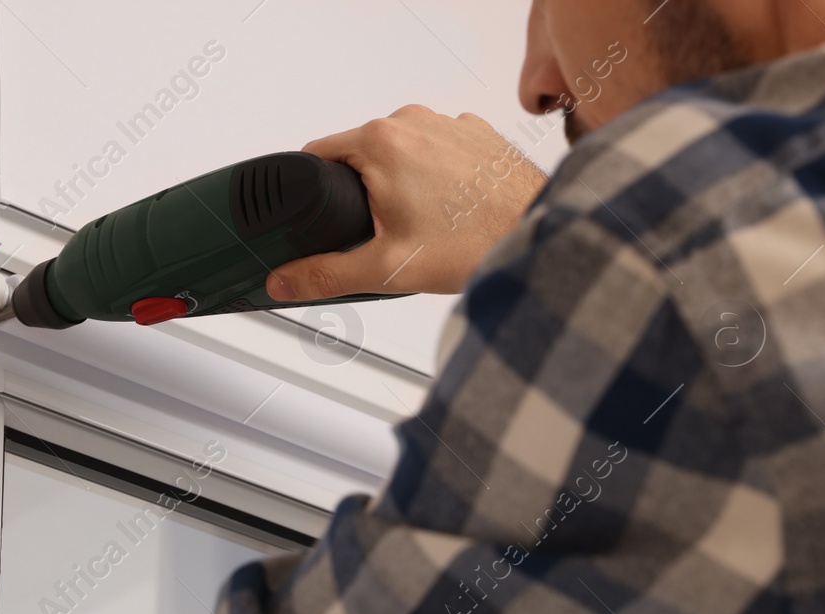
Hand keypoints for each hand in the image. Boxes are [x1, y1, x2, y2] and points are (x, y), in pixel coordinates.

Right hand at [266, 105, 546, 298]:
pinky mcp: (476, 132)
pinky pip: (436, 150)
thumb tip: (283, 281)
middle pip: (359, 155)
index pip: (316, 154)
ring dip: (399, 183)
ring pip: (399, 152)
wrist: (541, 231)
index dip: (311, 190)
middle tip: (382, 232)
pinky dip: (435, 176)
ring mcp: (448, 122)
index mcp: (380, 142)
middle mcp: (413, 121)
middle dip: (360, 192)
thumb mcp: (384, 269)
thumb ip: (323, 275)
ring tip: (423, 224)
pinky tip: (449, 210)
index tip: (319, 213)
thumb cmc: (477, 242)